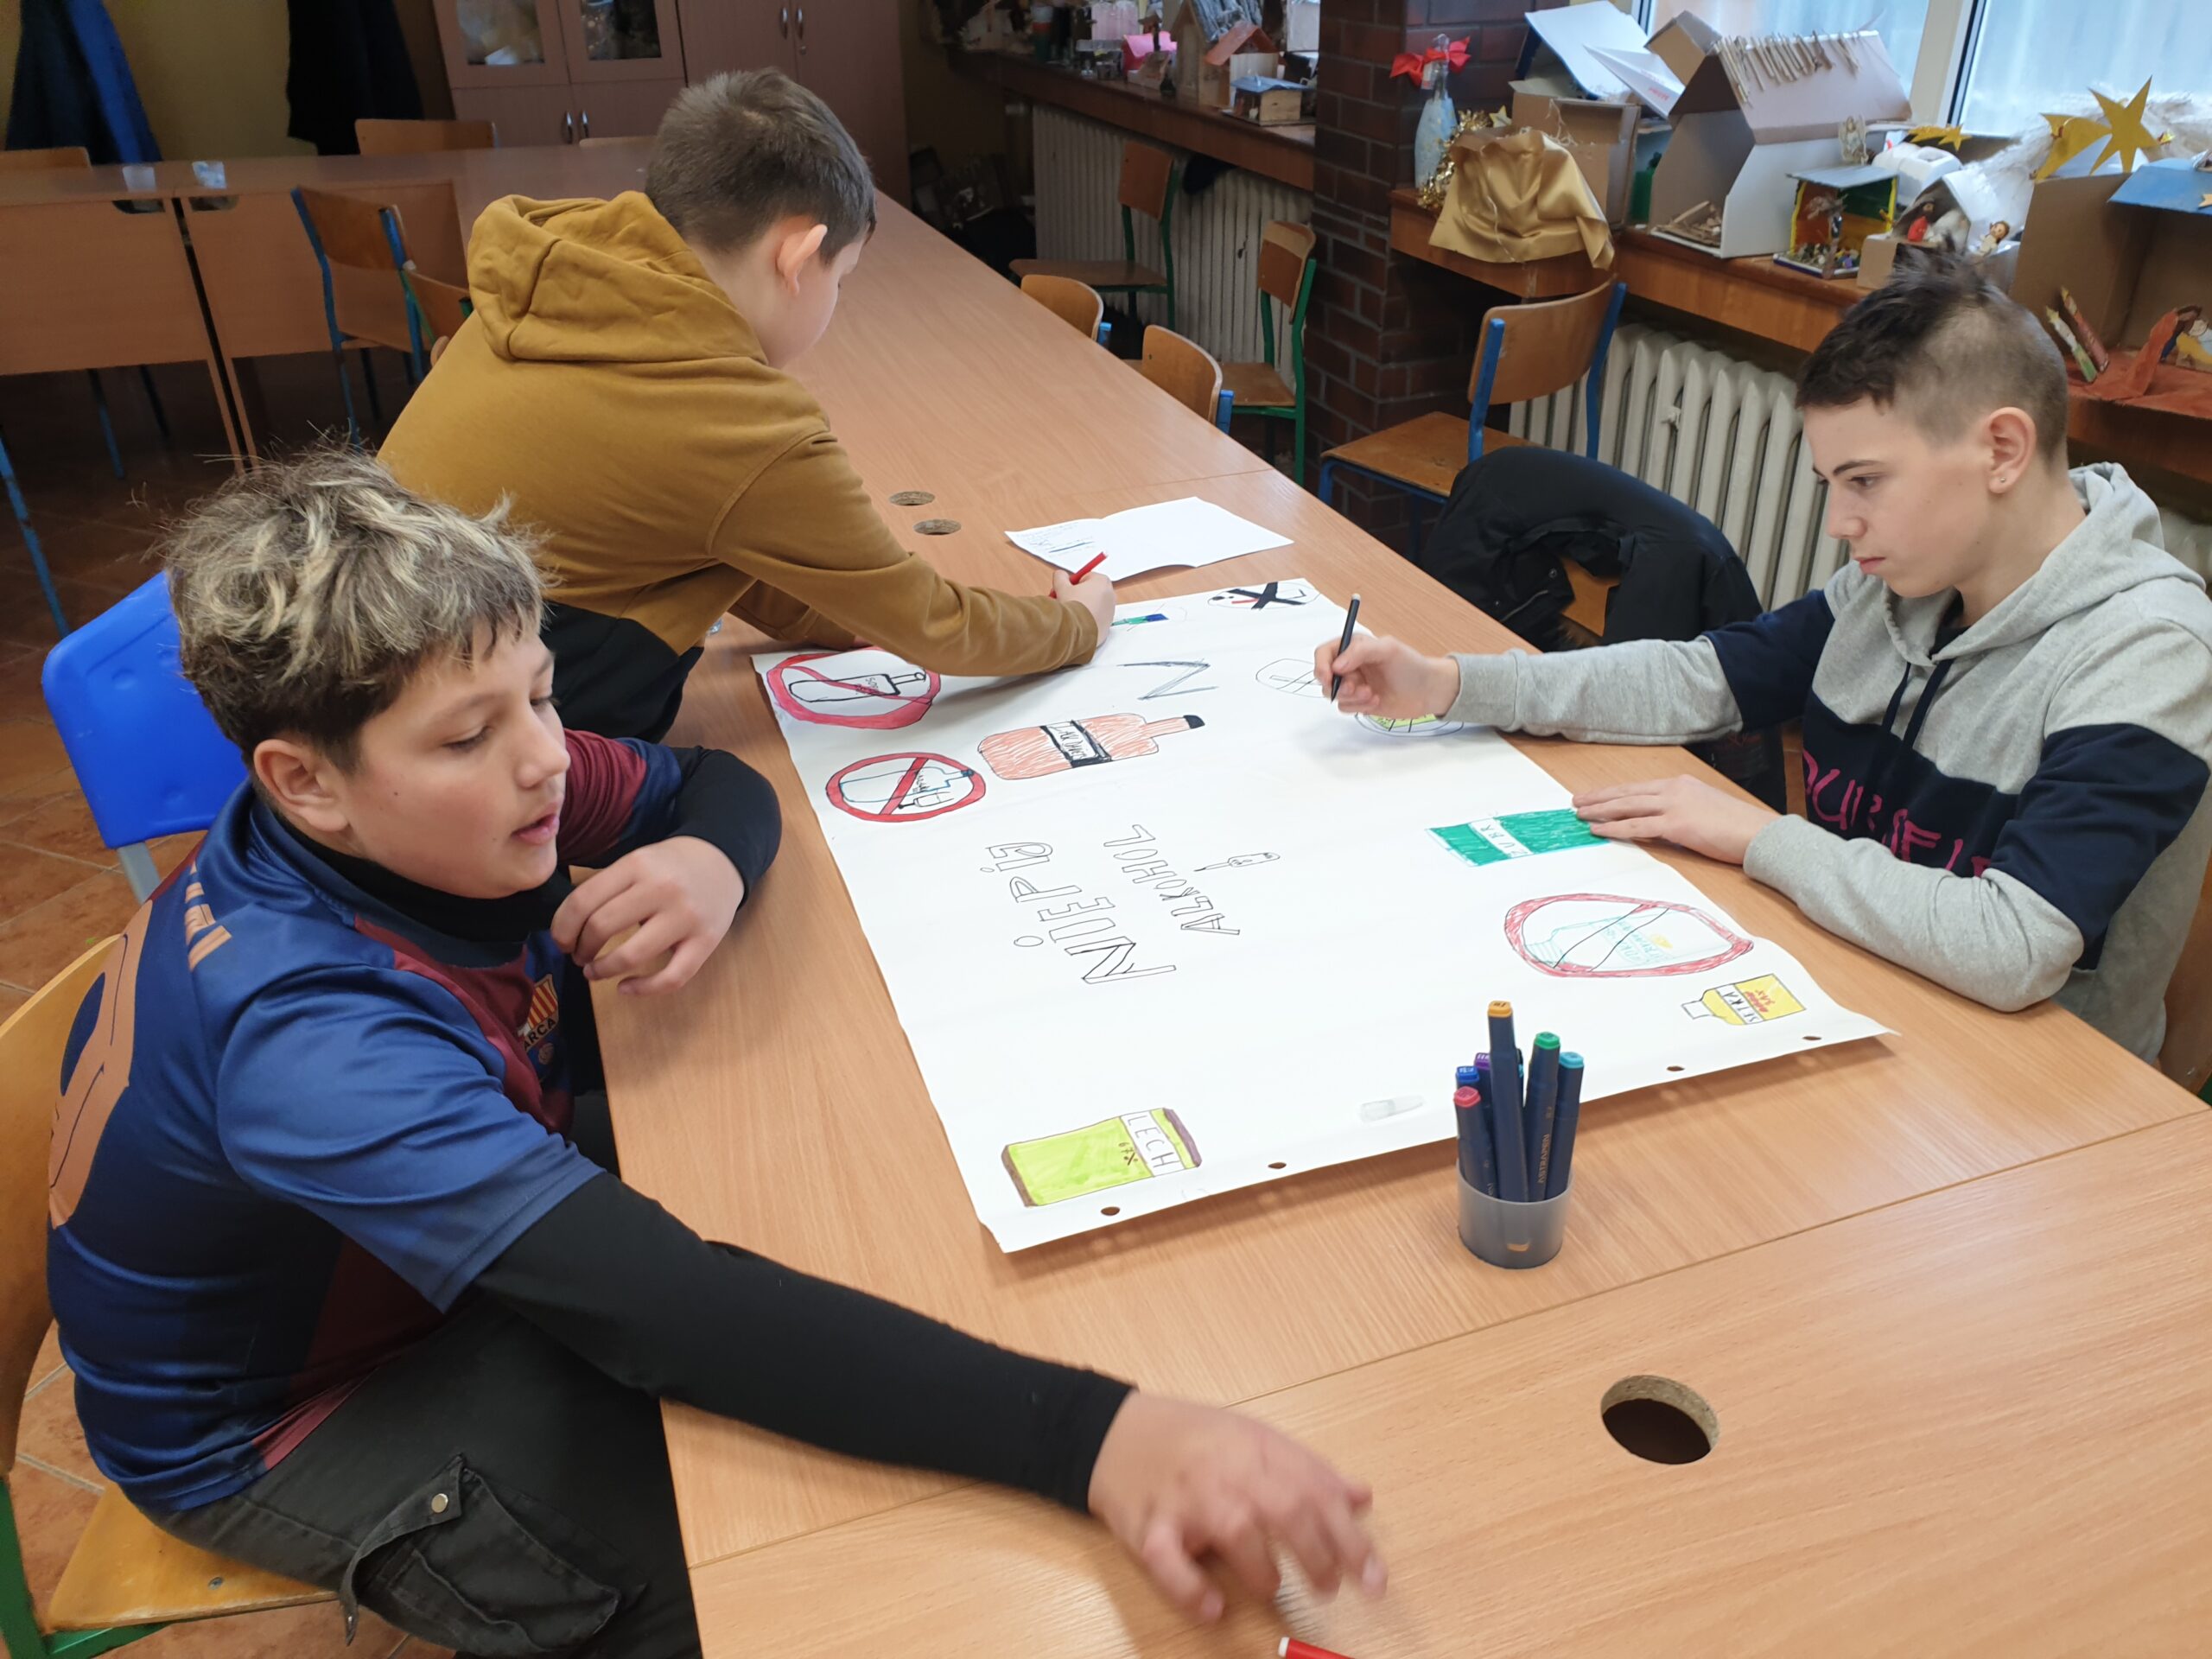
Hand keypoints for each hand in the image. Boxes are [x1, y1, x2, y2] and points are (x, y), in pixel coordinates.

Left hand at [550, 836, 743, 994]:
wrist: (722, 860)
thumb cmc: (670, 866)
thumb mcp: (637, 861)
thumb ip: (606, 888)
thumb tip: (567, 928)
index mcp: (638, 865)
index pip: (583, 900)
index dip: (562, 927)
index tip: (561, 940)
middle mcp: (662, 888)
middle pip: (601, 926)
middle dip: (580, 948)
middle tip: (578, 954)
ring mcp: (687, 917)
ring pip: (632, 955)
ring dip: (602, 970)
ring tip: (593, 971)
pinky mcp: (706, 941)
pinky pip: (672, 977)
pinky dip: (643, 989)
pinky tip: (625, 988)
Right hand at [1053, 567, 1115, 637]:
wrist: (1080, 631)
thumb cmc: (1074, 609)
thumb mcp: (1061, 588)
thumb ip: (1060, 577)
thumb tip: (1060, 575)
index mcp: (1102, 581)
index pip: (1084, 577)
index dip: (1072, 584)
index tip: (1065, 590)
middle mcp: (1110, 594)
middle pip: (1089, 590)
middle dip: (1077, 594)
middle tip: (1065, 600)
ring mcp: (1111, 609)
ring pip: (1092, 604)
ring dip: (1081, 606)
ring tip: (1070, 612)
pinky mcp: (1108, 623)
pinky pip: (1096, 616)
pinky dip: (1087, 617)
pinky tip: (1077, 621)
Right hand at [1088, 1392, 1384, 1623]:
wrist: (1114, 1431)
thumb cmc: (1194, 1439)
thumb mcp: (1254, 1440)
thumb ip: (1308, 1471)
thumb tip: (1361, 1498)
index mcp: (1257, 1449)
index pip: (1317, 1493)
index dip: (1352, 1540)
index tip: (1375, 1579)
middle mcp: (1224, 1471)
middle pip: (1284, 1508)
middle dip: (1318, 1555)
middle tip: (1329, 1588)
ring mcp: (1184, 1499)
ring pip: (1234, 1530)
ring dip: (1263, 1569)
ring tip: (1273, 1588)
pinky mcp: (1147, 1526)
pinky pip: (1168, 1562)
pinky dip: (1191, 1589)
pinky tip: (1213, 1608)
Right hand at [1313, 633, 1458, 718]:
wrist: (1427, 691)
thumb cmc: (1411, 666)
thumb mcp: (1388, 650)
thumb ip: (1360, 651)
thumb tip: (1336, 665)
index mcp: (1354, 647)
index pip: (1325, 653)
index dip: (1321, 665)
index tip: (1328, 677)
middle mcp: (1351, 665)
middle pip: (1325, 677)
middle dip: (1339, 685)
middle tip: (1356, 688)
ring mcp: (1354, 685)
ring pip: (1334, 694)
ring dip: (1351, 697)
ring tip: (1371, 694)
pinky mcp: (1359, 702)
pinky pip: (1345, 707)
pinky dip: (1358, 707)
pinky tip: (1376, 701)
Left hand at [1573, 775, 1778, 865]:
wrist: (1758, 833)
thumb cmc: (1737, 826)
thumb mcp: (1704, 810)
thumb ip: (1680, 813)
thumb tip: (1659, 825)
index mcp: (1681, 784)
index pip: (1639, 787)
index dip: (1614, 792)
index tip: (1595, 795)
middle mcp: (1674, 789)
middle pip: (1628, 792)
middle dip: (1599, 797)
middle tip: (1576, 801)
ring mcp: (1675, 805)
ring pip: (1628, 806)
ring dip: (1600, 810)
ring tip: (1580, 814)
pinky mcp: (1676, 824)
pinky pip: (1637, 826)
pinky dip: (1615, 828)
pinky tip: (1598, 830)